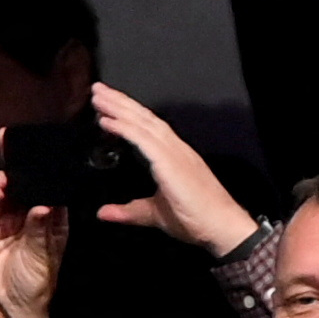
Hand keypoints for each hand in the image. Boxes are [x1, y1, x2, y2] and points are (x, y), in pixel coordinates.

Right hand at [0, 169, 66, 317]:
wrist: (9, 306)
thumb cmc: (35, 283)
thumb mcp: (43, 256)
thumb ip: (40, 230)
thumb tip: (42, 206)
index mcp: (51, 220)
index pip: (50, 192)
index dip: (47, 176)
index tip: (45, 159)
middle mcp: (29, 217)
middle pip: (25, 189)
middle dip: (21, 172)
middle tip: (17, 157)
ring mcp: (7, 221)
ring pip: (6, 195)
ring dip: (4, 183)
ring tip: (2, 178)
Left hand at [86, 84, 259, 257]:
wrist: (221, 228)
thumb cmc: (194, 220)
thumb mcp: (153, 214)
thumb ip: (129, 211)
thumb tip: (103, 212)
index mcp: (173, 157)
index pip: (147, 128)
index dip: (127, 114)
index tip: (106, 105)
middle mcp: (175, 149)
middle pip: (144, 118)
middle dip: (120, 102)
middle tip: (97, 89)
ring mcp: (175, 153)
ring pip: (143, 124)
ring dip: (119, 108)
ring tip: (98, 96)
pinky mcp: (172, 163)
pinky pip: (144, 140)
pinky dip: (125, 128)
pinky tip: (107, 121)